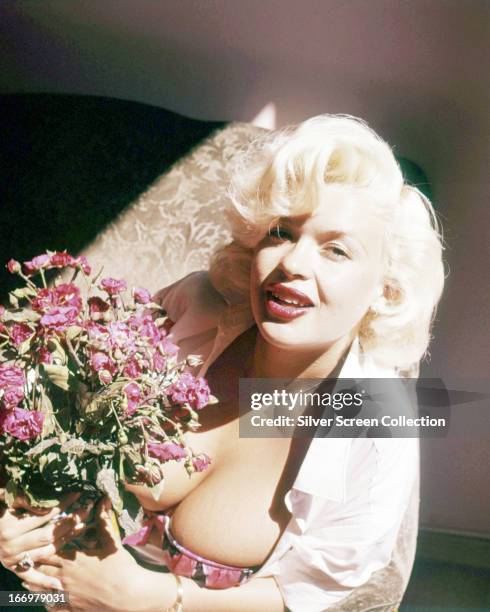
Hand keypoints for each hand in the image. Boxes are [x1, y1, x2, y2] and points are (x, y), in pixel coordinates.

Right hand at [0, 492, 92, 588]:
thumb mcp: (5, 499)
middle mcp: (12, 547)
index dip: (62, 505)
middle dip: (70, 522)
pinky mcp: (14, 568)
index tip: (77, 495)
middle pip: (49, 536)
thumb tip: (46, 505)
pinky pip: (31, 577)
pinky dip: (44, 582)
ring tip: (82, 527)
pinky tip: (59, 585)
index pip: (44, 516)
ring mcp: (13, 560)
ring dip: (66, 541)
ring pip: (46, 553)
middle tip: (86, 510)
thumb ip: (23, 500)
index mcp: (10, 529)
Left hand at [23, 498, 176, 611]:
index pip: (47, 551)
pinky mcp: (72, 608)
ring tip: (26, 578)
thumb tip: (102, 498)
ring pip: (42, 589)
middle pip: (40, 569)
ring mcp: (67, 594)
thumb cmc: (121, 566)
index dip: (40, 546)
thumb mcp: (112, 540)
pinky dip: (46, 602)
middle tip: (26, 557)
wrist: (128, 595)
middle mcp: (65, 577)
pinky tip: (45, 599)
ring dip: (34, 583)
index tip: (35, 540)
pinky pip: (52, 606)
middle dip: (33, 563)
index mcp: (73, 559)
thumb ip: (103, 519)